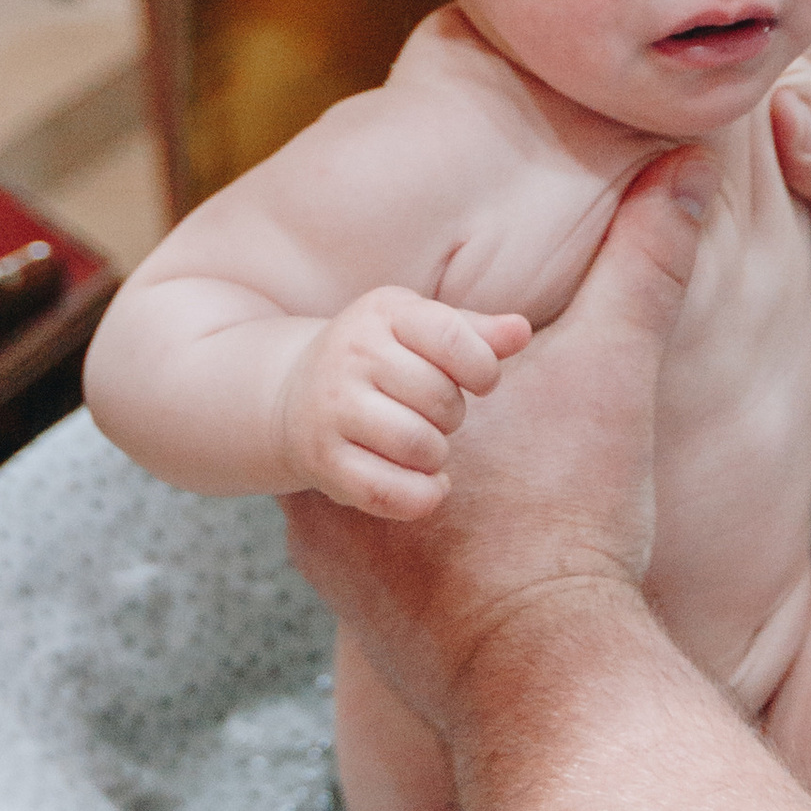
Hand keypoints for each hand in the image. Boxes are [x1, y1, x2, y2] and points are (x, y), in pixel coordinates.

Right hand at [277, 287, 529, 518]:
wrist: (290, 394)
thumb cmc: (378, 359)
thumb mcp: (419, 329)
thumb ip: (475, 332)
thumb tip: (520, 331)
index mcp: (383, 313)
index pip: (452, 338)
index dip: (482, 368)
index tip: (480, 381)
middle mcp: (351, 355)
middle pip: (440, 398)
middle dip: (453, 415)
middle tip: (436, 415)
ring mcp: (331, 410)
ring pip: (417, 445)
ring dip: (436, 455)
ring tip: (425, 446)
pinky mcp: (322, 461)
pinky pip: (387, 492)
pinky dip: (420, 497)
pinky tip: (427, 485)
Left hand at [279, 151, 716, 731]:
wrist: (548, 671)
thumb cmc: (572, 515)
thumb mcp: (616, 369)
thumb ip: (646, 263)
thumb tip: (691, 160)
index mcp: (362, 392)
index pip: (382, 341)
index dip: (449, 349)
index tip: (498, 369)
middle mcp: (320, 471)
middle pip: (374, 413)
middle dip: (432, 412)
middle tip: (504, 427)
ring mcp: (329, 556)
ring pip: (370, 490)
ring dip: (428, 485)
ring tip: (502, 488)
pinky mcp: (358, 621)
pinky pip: (380, 568)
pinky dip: (430, 557)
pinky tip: (489, 556)